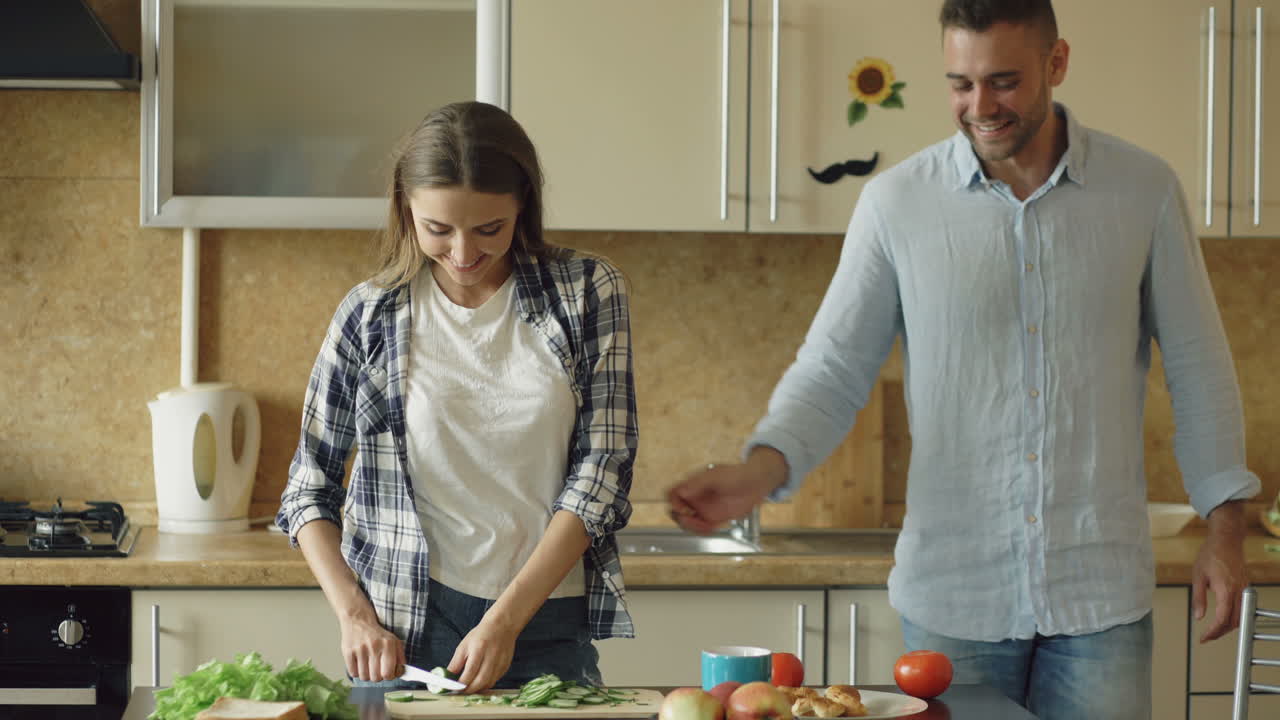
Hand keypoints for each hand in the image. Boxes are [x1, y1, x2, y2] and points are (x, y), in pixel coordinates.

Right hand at [339, 612, 405, 681]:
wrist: (358, 621)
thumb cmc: (377, 634)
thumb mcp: (394, 641)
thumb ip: (400, 657)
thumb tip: (400, 672)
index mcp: (388, 644)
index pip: (388, 673)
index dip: (389, 676)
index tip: (388, 673)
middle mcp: (374, 646)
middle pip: (376, 678)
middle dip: (377, 677)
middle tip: (377, 670)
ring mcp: (360, 649)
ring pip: (364, 677)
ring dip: (367, 675)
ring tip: (368, 666)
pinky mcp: (348, 652)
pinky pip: (353, 673)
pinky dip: (357, 672)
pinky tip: (360, 664)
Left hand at [448, 614, 518, 692]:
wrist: (502, 626)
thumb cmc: (481, 635)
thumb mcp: (464, 645)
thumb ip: (456, 663)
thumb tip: (447, 677)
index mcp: (479, 649)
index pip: (469, 672)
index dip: (460, 684)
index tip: (453, 688)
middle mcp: (491, 657)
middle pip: (480, 681)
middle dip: (469, 690)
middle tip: (460, 691)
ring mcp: (500, 662)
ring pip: (488, 683)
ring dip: (477, 689)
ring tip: (469, 688)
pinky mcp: (505, 666)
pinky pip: (495, 680)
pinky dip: (486, 684)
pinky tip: (479, 682)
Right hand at [667, 447, 787, 534]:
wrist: (755, 482)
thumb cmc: (736, 474)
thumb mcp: (715, 476)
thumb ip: (698, 484)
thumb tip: (682, 492)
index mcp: (693, 485)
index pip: (673, 494)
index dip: (674, 502)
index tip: (683, 508)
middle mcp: (696, 498)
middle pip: (677, 511)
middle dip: (680, 517)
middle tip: (691, 518)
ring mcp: (705, 509)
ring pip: (688, 522)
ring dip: (692, 526)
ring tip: (703, 524)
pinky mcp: (715, 518)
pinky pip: (702, 528)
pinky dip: (702, 530)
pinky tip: (710, 527)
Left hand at [1192, 501, 1248, 643]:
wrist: (1227, 540)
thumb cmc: (1211, 554)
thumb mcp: (1197, 576)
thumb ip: (1199, 598)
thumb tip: (1199, 617)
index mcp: (1226, 589)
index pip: (1222, 618)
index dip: (1213, 631)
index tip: (1204, 638)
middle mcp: (1239, 591)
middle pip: (1235, 622)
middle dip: (1221, 633)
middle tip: (1207, 637)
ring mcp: (1245, 589)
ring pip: (1241, 616)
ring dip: (1229, 626)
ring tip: (1214, 630)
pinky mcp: (1246, 587)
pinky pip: (1243, 608)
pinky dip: (1235, 617)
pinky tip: (1224, 618)